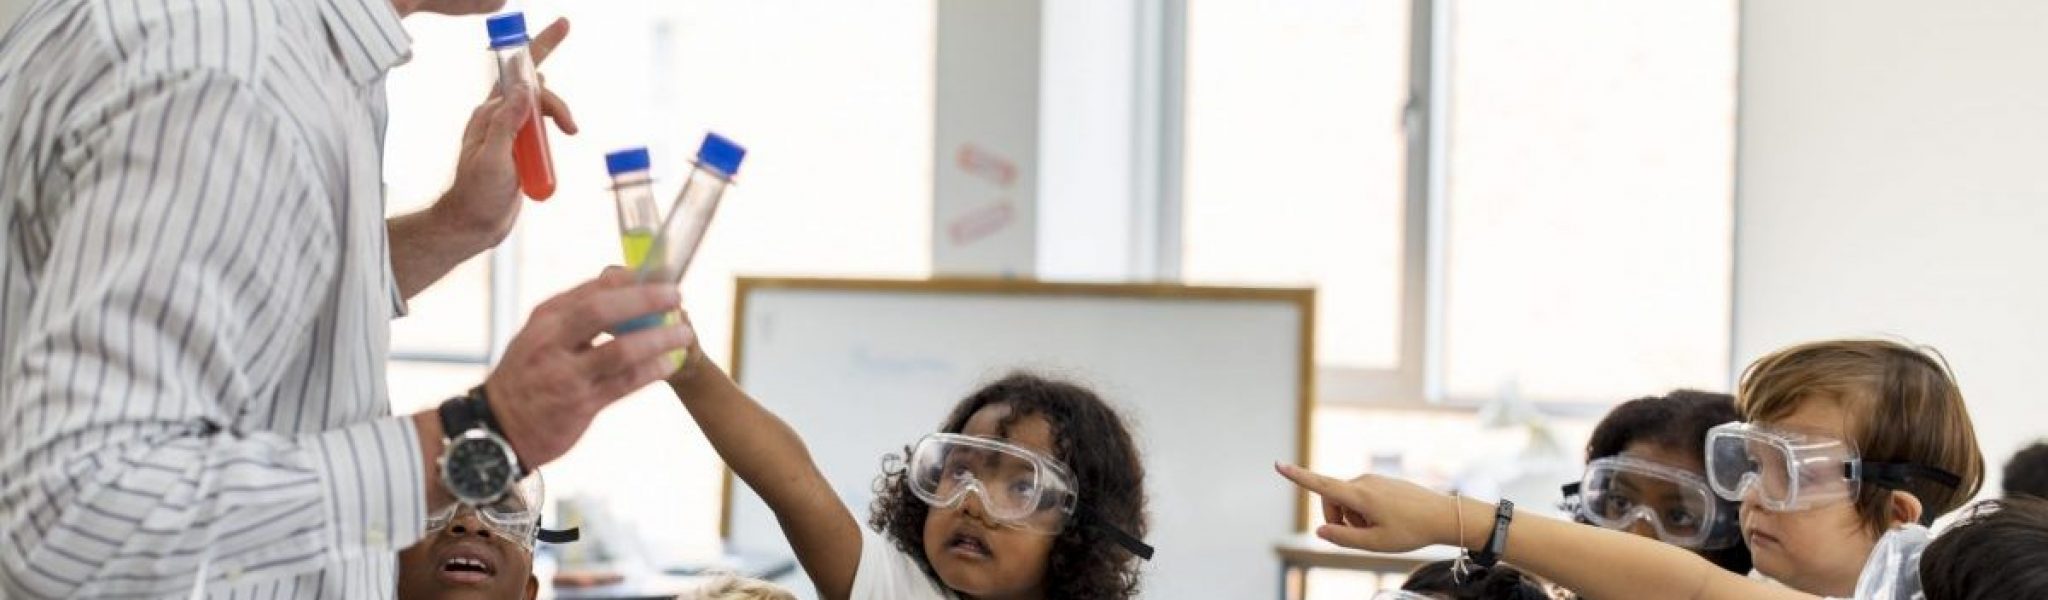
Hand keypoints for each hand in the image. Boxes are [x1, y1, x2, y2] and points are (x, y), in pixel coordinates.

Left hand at [432, 17, 579, 247]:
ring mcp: (512, 133)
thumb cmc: (475, 195)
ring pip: (544, 111)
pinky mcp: (522, 149)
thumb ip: (507, 123)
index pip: (516, 73)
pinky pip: (543, 131)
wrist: (474, 226)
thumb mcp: (491, 159)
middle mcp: (500, 118)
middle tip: (571, 128)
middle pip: (536, 91)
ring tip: (567, 137)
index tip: (563, 25)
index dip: (539, 46)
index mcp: (488, 114)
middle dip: (557, 103)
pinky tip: (555, 146)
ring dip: (558, 119)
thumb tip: (525, 89)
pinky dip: (554, 135)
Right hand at [485, 267, 691, 468]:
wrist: (498, 427)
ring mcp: (565, 375)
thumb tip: (622, 281)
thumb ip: (576, 311)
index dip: (630, 280)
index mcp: (545, 319)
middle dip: (645, 300)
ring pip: (620, 350)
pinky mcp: (580, 405)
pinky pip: (625, 383)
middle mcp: (552, 342)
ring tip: (685, 332)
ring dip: (659, 339)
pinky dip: (652, 370)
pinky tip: (670, 362)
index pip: (592, 290)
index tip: (659, 275)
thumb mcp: (540, 335)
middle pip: (602, 311)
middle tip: (676, 295)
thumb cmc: (528, 375)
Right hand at [1273, 462, 1463, 552]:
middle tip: (1360, 537)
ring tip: (1378, 530)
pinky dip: (1364, 512)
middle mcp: (1364, 482)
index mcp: (1360, 495)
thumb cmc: (1411, 531)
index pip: (1321, 485)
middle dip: (1336, 519)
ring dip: (1352, 517)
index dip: (1297, 477)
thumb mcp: (1375, 544)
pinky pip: (1361, 496)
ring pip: (1347, 500)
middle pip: (1332, 500)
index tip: (1278, 464)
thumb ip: (1343, 538)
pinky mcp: (1382, 482)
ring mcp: (1374, 480)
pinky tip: (1387, 521)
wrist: (1444, 515)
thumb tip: (1319, 530)